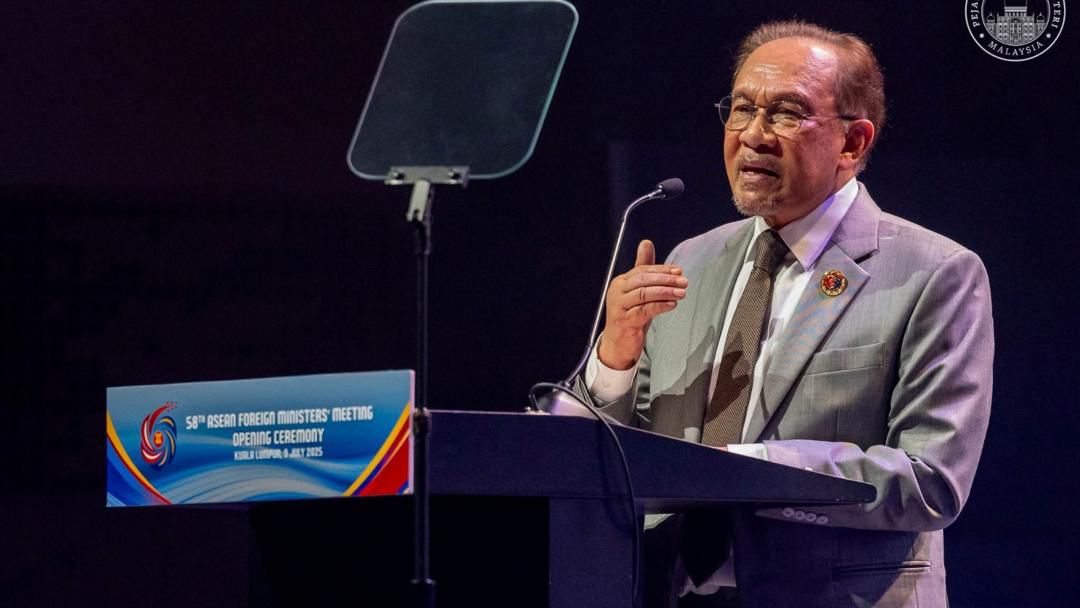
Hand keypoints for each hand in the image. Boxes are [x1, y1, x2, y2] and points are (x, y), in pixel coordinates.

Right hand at [598, 239, 687, 369]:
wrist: (618, 343)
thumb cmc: (630, 315)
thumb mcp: (639, 291)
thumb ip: (644, 268)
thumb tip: (646, 243)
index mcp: (621, 282)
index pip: (643, 271)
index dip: (662, 269)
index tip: (679, 270)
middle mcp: (617, 291)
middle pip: (643, 280)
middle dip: (665, 279)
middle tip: (683, 280)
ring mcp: (619, 306)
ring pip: (644, 294)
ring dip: (665, 292)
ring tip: (681, 292)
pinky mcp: (624, 320)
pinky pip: (644, 310)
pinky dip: (660, 306)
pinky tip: (672, 305)